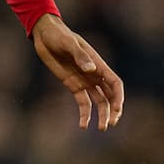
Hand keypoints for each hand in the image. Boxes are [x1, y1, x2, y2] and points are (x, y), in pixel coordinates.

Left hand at [32, 14, 123, 129]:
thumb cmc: (59, 35)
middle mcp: (94, 74)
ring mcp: (84, 81)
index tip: (117, 110)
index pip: (115, 83)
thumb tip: (91, 69)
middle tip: (110, 124)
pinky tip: (83, 126)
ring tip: (101, 128)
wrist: (45, 35)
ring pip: (99, 101)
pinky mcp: (73, 85)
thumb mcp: (68, 43)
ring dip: (102, 115)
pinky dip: (85, 114)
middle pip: (110, 95)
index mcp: (98, 64)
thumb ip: (80, 55)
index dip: (118, 97)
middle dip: (113, 110)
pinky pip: (83, 102)